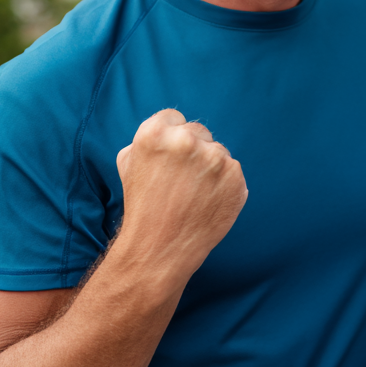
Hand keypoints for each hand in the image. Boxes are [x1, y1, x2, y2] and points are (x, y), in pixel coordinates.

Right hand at [115, 110, 247, 285]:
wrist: (160, 248)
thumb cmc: (142, 205)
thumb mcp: (129, 163)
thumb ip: (149, 138)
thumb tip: (171, 126)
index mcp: (155, 134)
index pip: (173, 118)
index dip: (170, 138)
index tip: (169, 157)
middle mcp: (186, 141)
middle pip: (197, 131)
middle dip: (192, 150)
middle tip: (181, 179)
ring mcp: (215, 159)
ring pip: (217, 151)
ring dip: (209, 166)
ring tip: (193, 193)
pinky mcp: (236, 177)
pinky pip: (232, 170)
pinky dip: (224, 183)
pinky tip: (208, 200)